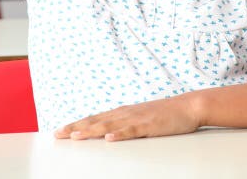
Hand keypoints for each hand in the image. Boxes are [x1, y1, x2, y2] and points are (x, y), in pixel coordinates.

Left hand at [54, 95, 200, 141]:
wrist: (188, 106)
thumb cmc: (166, 114)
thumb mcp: (141, 118)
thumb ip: (125, 124)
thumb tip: (109, 133)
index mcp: (123, 112)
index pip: (95, 119)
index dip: (77, 124)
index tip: (61, 131)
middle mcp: (125, 113)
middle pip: (96, 121)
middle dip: (76, 127)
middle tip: (58, 134)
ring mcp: (137, 118)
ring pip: (109, 125)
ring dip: (91, 130)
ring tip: (75, 136)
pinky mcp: (149, 125)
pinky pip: (132, 131)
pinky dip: (120, 134)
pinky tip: (109, 139)